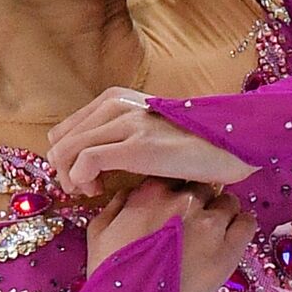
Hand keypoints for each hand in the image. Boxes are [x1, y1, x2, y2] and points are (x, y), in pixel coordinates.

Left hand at [45, 87, 258, 196]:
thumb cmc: (193, 143)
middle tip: (86, 190)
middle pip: (60, 141)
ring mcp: (126, 124)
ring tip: (92, 193)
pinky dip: (81, 180)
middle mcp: (116, 105)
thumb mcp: (148, 131)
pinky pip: (86, 162)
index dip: (65, 158)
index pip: (65, 129)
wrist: (231, 142)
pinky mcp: (136, 146)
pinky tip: (98, 192)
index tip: (82, 179)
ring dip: (70, 179)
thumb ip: (118, 136)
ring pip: (67, 151)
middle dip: (64, 171)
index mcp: (116, 99)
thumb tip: (87, 162)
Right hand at [86, 177, 257, 291]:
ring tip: (211, 233)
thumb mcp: (99, 230)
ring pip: (228, 201)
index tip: (173, 205)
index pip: (176, 173)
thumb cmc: (109, 272)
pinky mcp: (229, 250)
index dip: (175, 189)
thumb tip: (134, 193)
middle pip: (204, 185)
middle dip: (198, 201)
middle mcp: (185, 200)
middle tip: (191, 222)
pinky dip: (240, 226)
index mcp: (153, 191)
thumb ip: (118, 203)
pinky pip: (247, 223)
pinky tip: (230, 237)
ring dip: (220, 213)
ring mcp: (210, 224)